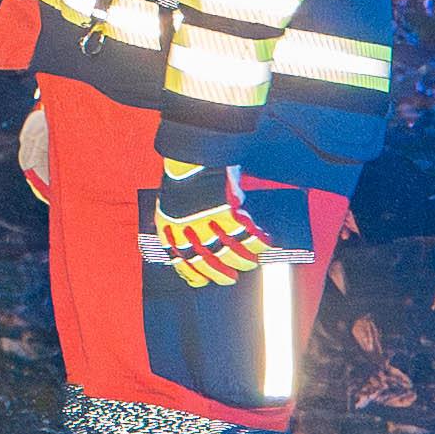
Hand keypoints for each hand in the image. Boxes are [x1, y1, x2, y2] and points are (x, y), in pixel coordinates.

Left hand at [135, 160, 274, 290]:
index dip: (194, 274)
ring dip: (244, 260)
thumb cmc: (183, 176)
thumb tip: (193, 244)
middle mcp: (186, 229)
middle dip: (222, 274)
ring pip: (230, 252)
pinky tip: (265, 241)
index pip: (180, 261)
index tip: (203, 281)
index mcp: (169, 228)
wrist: (192, 152)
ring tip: (252, 261)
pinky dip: (258, 241)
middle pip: (208, 262)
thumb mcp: (171, 203)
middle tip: (232, 277)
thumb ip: (180, 225)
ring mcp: (207, 221)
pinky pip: (246, 234)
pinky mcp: (226, 210)